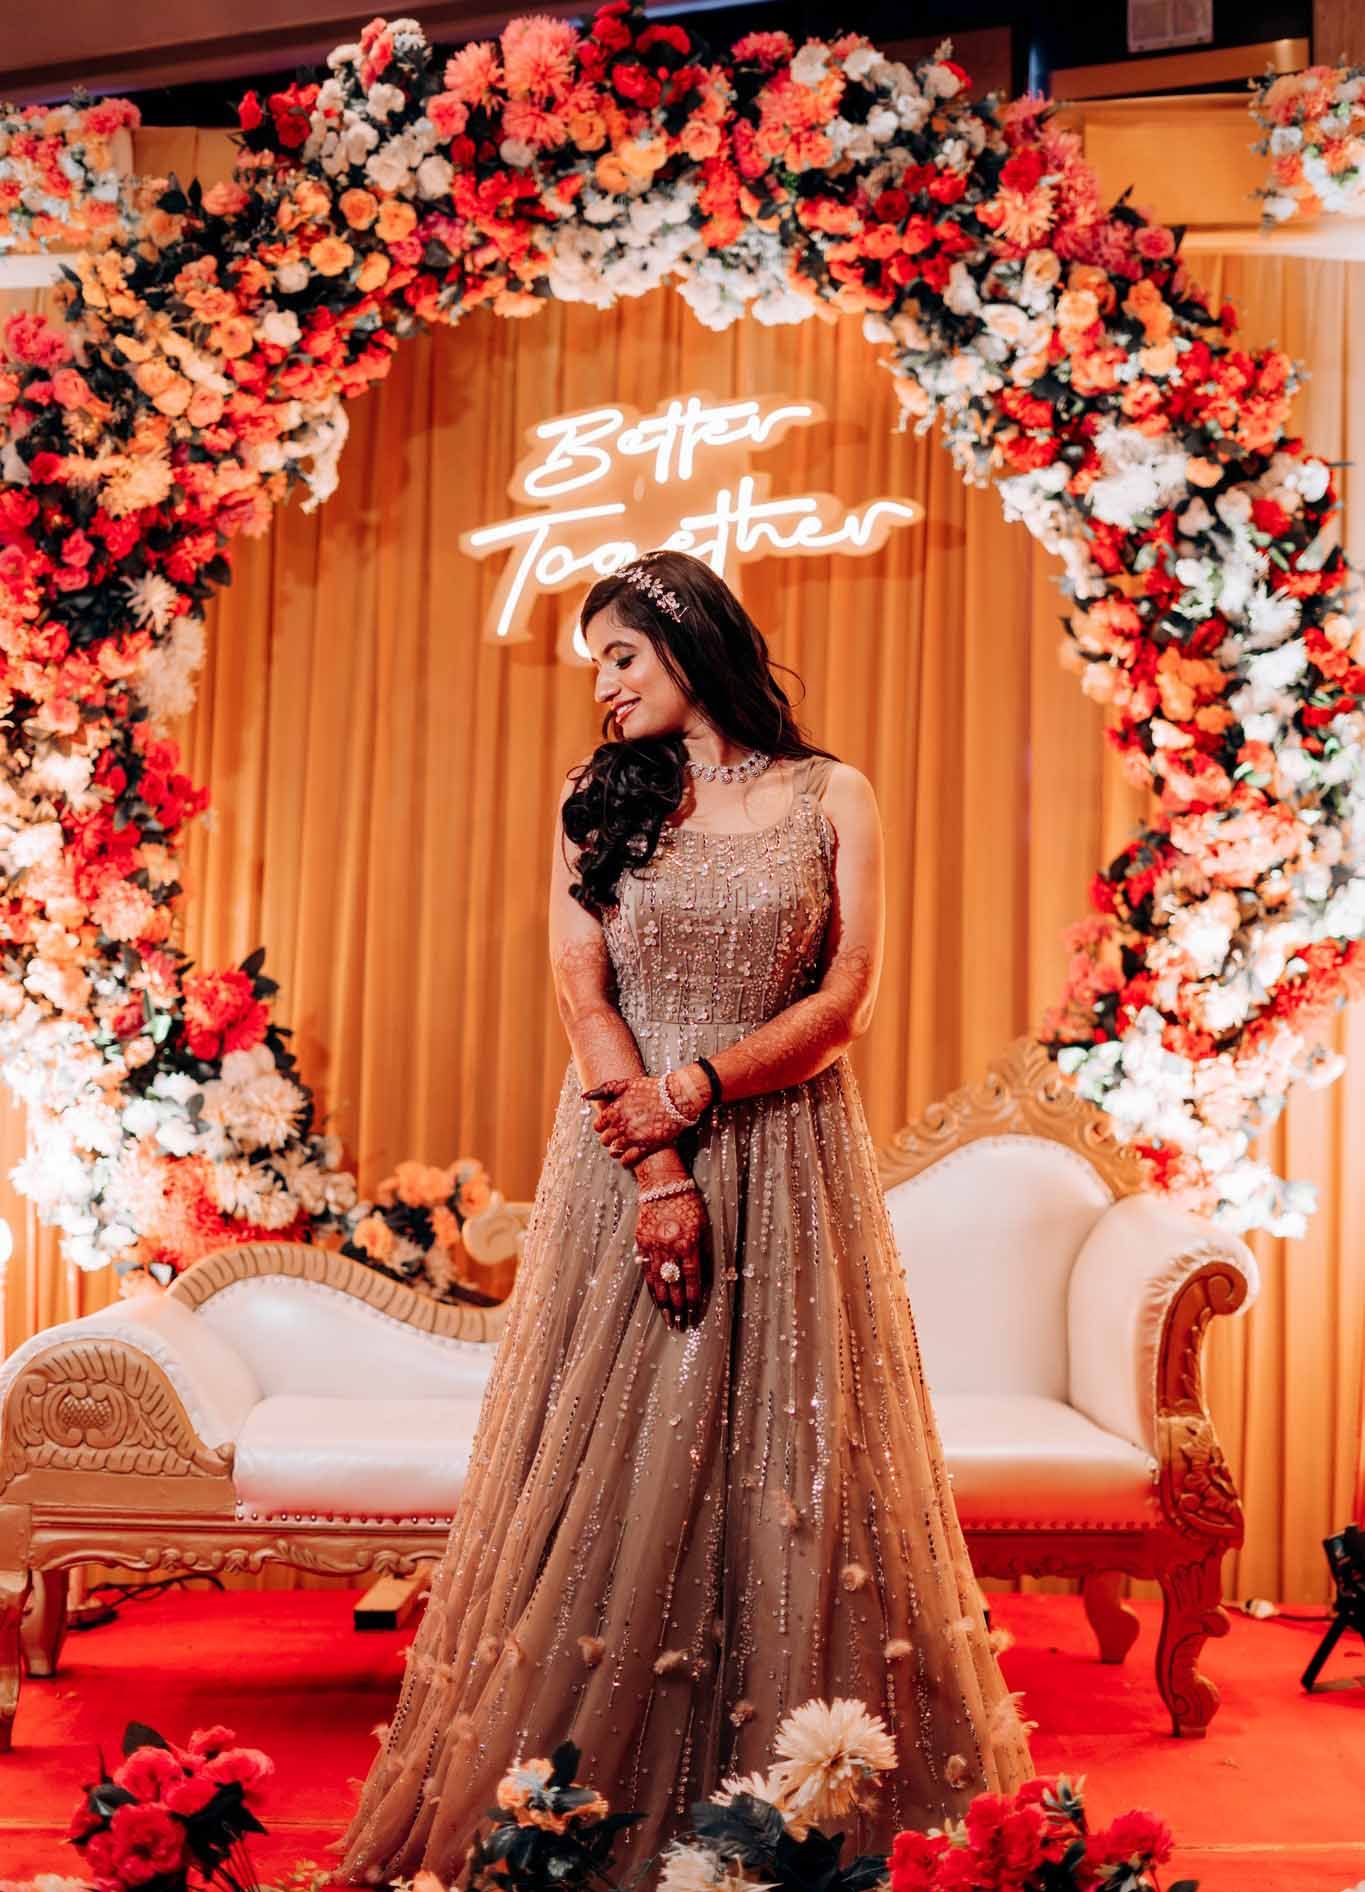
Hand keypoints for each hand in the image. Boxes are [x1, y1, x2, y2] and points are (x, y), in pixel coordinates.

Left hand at [581, 1071, 702, 1167]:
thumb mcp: (627, 1083)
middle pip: (605, 1139)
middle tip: (616, 1135)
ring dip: (616, 1149)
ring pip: (614, 1150)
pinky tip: (627, 1156)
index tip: (609, 1124)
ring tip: (622, 1145)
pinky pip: (628, 1160)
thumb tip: (585, 1096)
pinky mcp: (645, 1146)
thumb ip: (605, 1089)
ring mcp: (633, 1137)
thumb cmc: (652, 1089)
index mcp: (615, 1110)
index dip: (602, 1125)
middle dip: (609, 1137)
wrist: (677, 1098)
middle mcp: (621, 1125)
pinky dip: (625, 1160)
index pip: (598, 1125)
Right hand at [634, 1186, 708, 1329]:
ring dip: (664, 1303)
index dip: (693, 1299)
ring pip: (659, 1282)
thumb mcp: (704, 1225)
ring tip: (669, 1319)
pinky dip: (652, 1288)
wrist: (662, 1184)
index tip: (695, 1314)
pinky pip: (647, 1271)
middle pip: (674, 1285)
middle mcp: (670, 1247)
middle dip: (679, 1307)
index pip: (692, 1279)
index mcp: (689, 1243)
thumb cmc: (689, 1202)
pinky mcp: (642, 1243)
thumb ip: (704, 1252)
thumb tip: (703, 1278)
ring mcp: (653, 1246)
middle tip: (681, 1324)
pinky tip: (656, 1300)